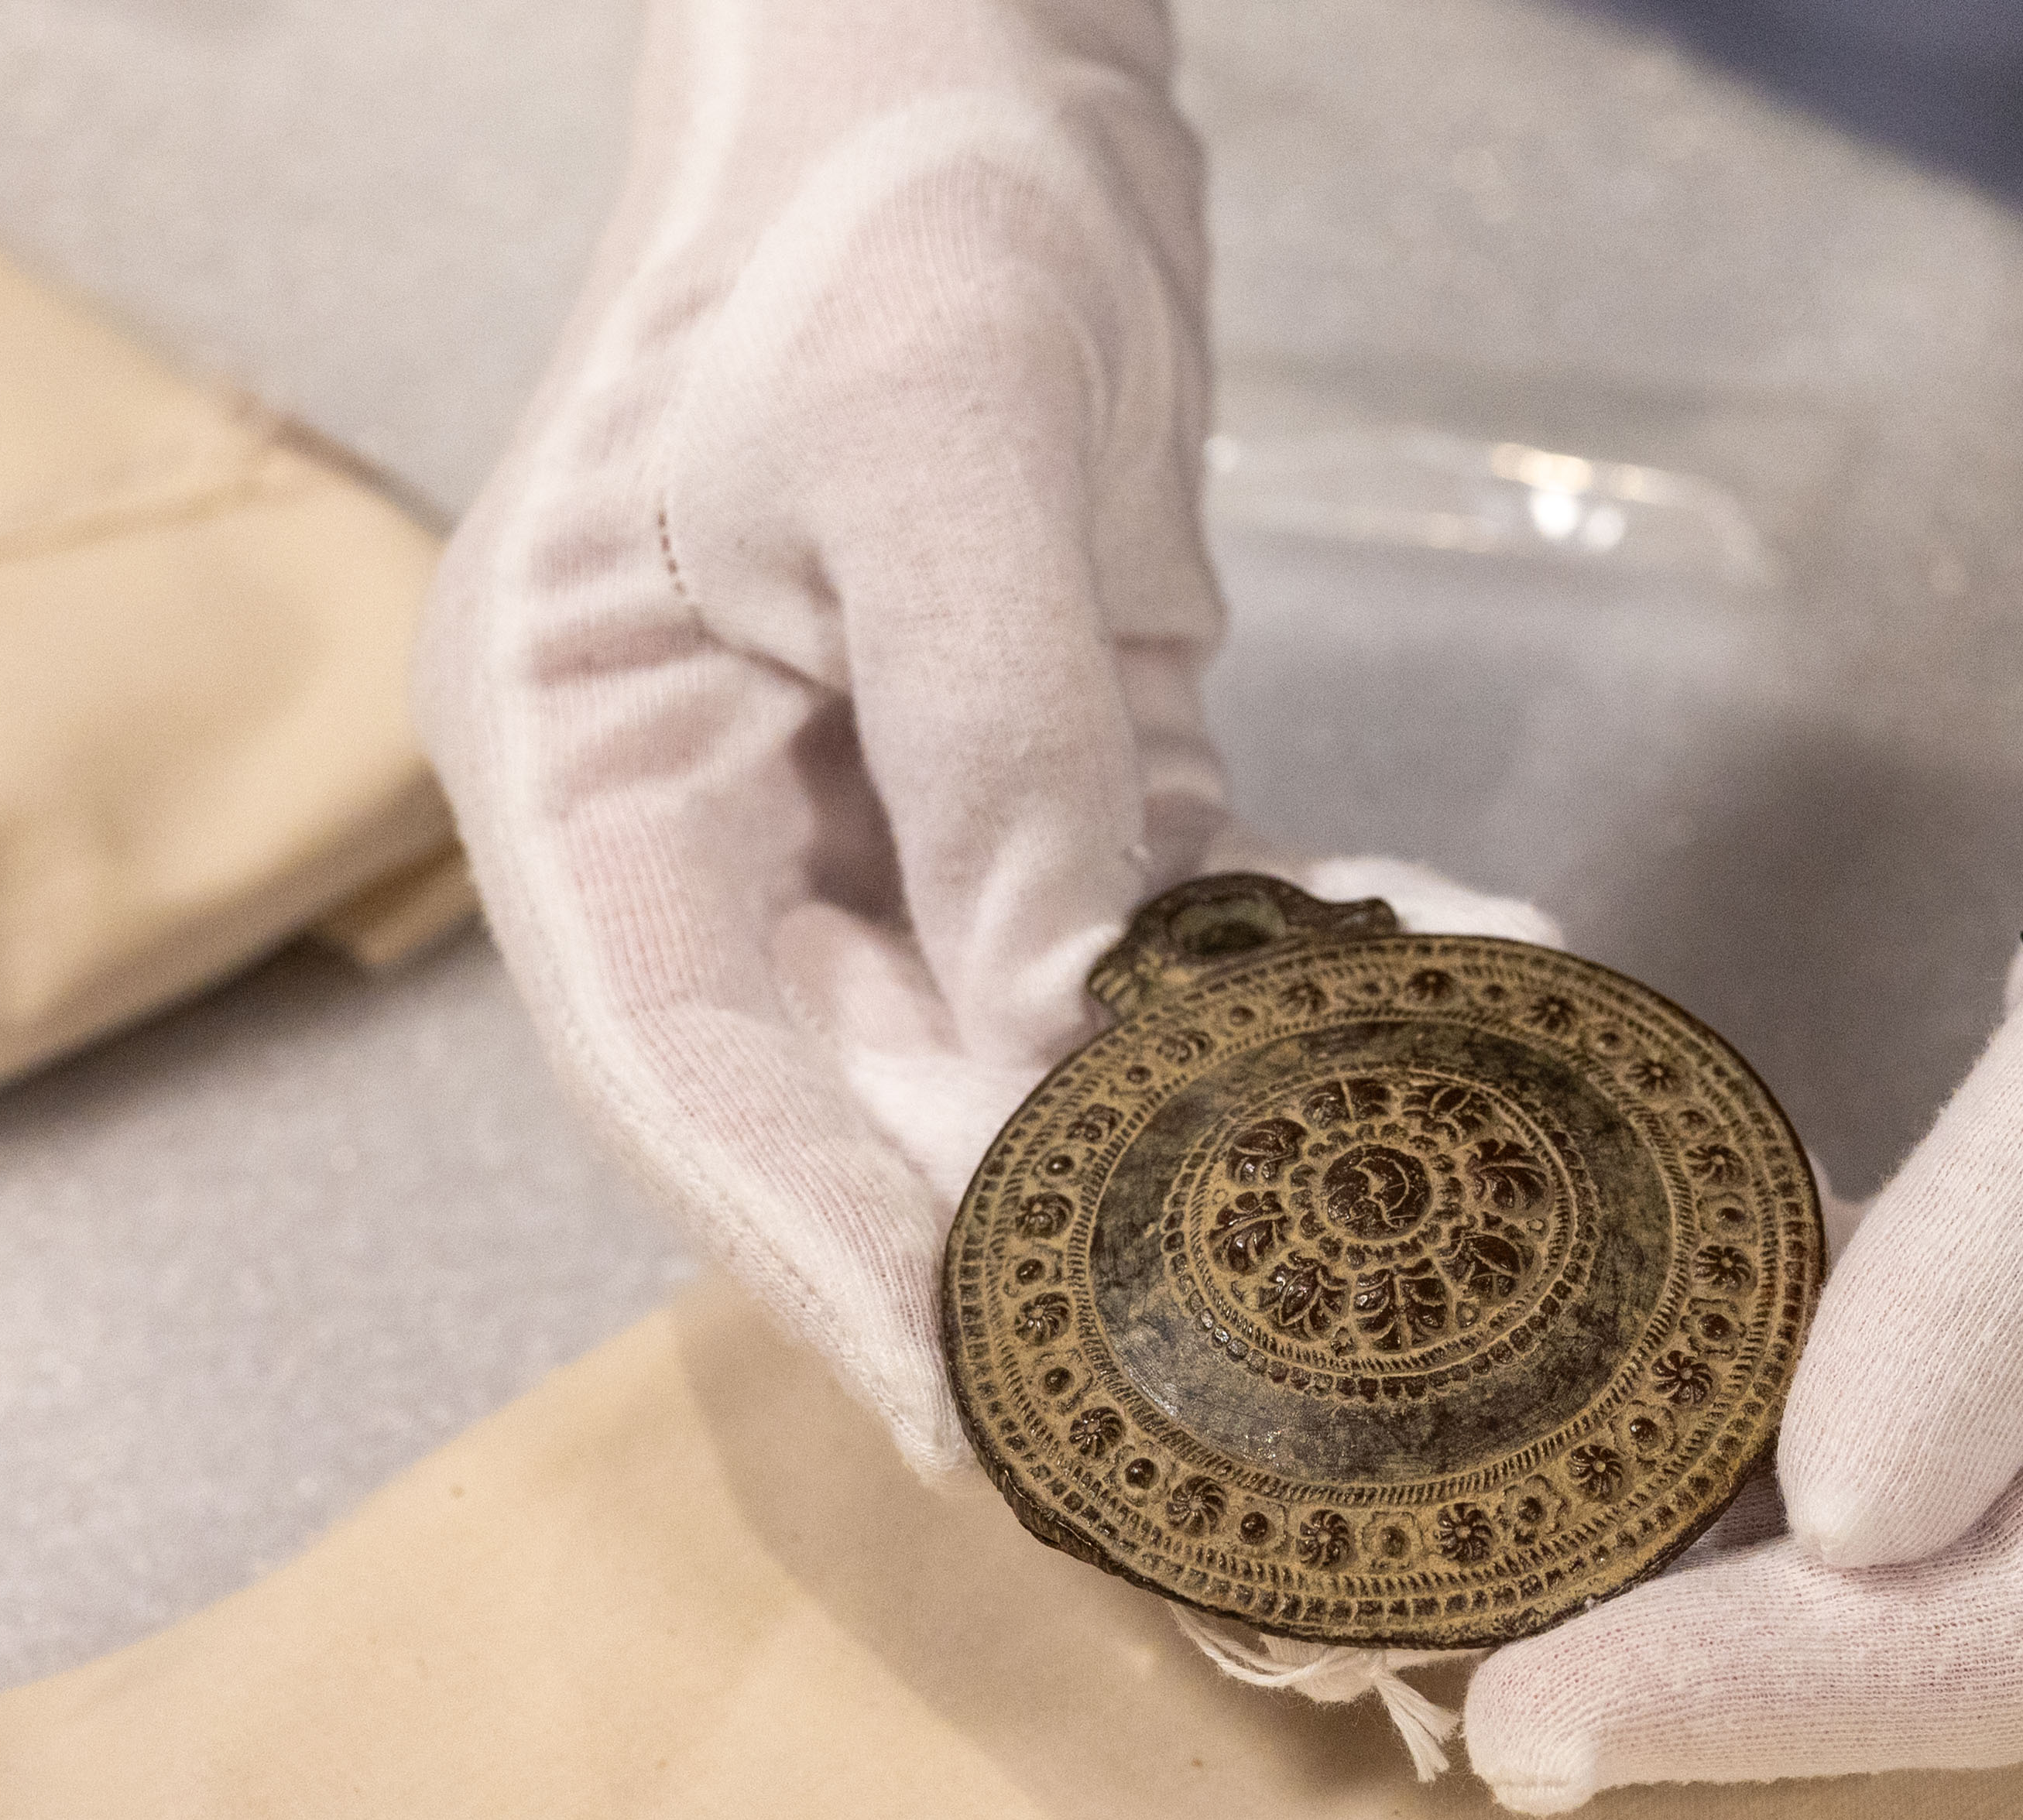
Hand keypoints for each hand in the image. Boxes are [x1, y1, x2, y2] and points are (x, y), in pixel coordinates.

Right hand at [421, 0, 1542, 1468]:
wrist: (968, 73)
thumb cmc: (882, 205)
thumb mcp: (925, 439)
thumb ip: (989, 735)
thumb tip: (1064, 1007)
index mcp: (594, 782)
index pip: (692, 1081)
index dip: (823, 1265)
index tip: (975, 1425)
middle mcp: (720, 844)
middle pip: (857, 1121)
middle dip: (1025, 1297)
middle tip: (1195, 1477)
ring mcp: (879, 836)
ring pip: (1014, 1078)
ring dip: (1170, 1198)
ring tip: (1336, 1345)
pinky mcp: (1036, 801)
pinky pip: (1146, 962)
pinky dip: (1270, 1018)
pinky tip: (1428, 1054)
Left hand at [1465, 100, 2022, 1810]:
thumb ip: (2008, 1257)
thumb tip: (1828, 1514)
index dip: (1775, 1698)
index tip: (1529, 1722)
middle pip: (2002, 1608)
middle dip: (1744, 1658)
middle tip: (1476, 1679)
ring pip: (1976, 1511)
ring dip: (1761, 1555)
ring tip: (1529, 1577)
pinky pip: (1975, 1374)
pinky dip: (1815, 1399)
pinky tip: (1660, 1408)